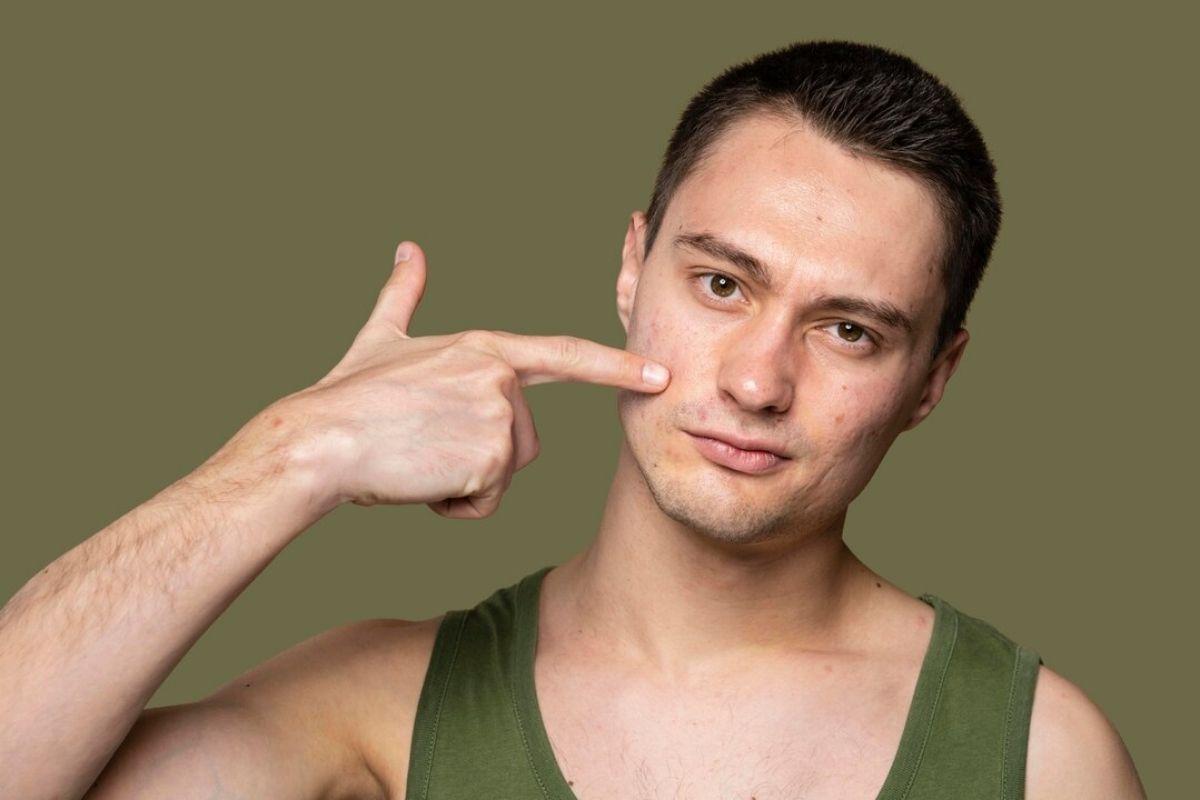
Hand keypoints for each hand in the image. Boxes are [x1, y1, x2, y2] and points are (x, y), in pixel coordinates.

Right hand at [272, 241, 670, 518]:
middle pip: (526, 442)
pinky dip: (454, 506)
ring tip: (420, 459)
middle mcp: (499, 377)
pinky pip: (488, 503)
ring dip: (466, 484)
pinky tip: (419, 481)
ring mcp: (497, 416)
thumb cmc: (347, 396)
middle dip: (482, 460)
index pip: (566, 356)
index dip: (615, 367)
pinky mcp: (490, 458)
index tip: (659, 375)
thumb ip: (404, 295)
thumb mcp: (381, 337)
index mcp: (484, 348)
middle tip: (425, 445)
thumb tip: (408, 248)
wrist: (319, 440)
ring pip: (505, 474)